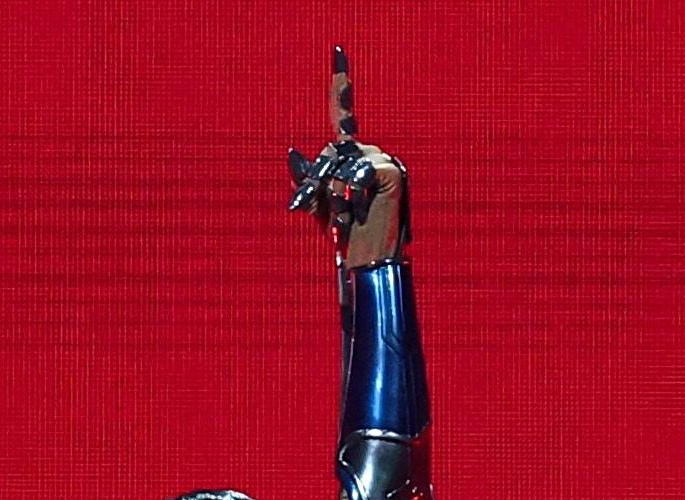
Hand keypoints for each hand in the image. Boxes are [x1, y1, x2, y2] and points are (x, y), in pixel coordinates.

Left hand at [288, 46, 408, 267]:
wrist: (367, 262)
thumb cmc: (346, 239)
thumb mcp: (319, 208)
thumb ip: (307, 181)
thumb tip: (291, 151)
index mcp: (355, 159)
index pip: (344, 117)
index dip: (341, 86)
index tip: (337, 50)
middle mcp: (372, 156)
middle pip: (334, 147)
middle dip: (317, 179)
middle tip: (306, 207)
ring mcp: (385, 163)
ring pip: (344, 162)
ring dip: (332, 194)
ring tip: (339, 220)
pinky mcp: (393, 174)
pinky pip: (361, 171)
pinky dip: (351, 193)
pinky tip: (354, 211)